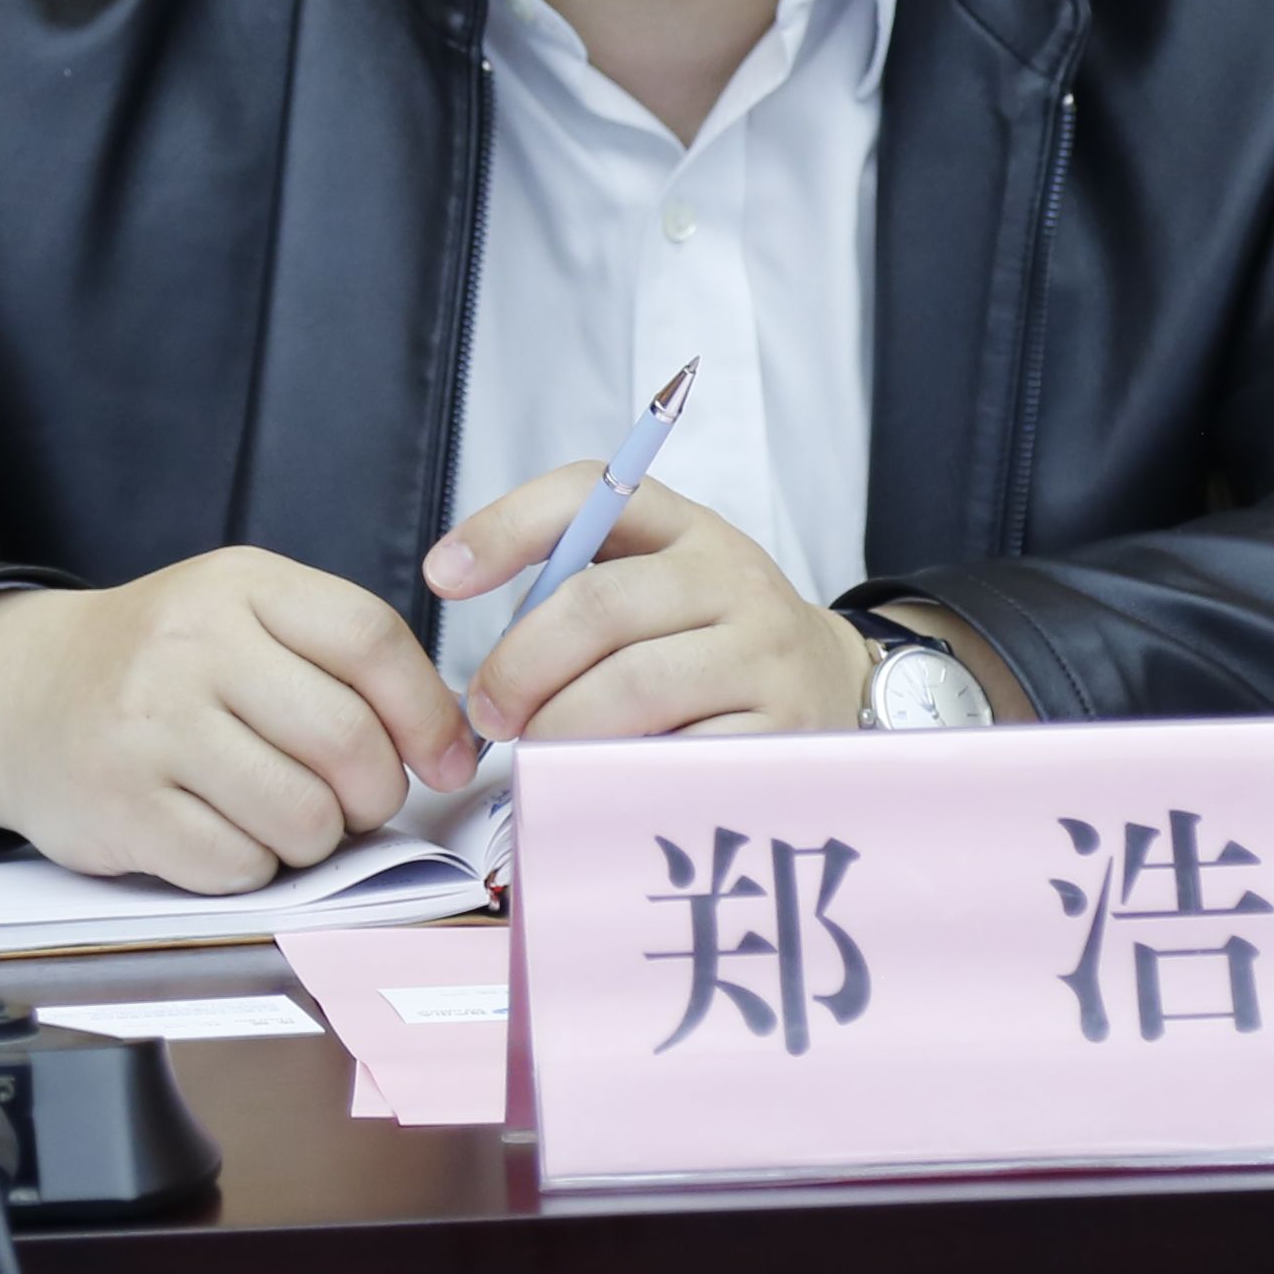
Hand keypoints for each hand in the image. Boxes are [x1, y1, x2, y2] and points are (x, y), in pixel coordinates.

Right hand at [0, 550, 473, 893]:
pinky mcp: (124, 808)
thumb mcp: (243, 616)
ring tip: (280, 812)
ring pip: (302, 818)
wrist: (23, 693)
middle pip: (347, 741)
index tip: (445, 760)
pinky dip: (250, 866)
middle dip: (375, 793)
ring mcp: (152, 729)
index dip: (427, 713)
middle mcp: (191, 647)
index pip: (370, 640)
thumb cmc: (160, 662)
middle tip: (358, 801)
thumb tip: (449, 739)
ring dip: (313, 837)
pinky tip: (221, 830)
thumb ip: (340, 658)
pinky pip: (239, 867)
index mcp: (238, 588)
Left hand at [430, 469, 866, 743]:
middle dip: (519, 666)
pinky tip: (595, 781)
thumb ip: (575, 595)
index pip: (590, 492)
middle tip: (488, 714)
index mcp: (686, 527)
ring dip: (559, 727)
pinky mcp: (781, 730)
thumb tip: (482, 669)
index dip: (505, 526)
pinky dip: (618, 772)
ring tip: (536, 751)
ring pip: (632, 686)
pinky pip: (676, 755)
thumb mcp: (656, 587)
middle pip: (596, 606)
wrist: (833, 684)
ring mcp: (762, 654)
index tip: (441, 575)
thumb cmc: (710, 640)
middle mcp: (731, 576)